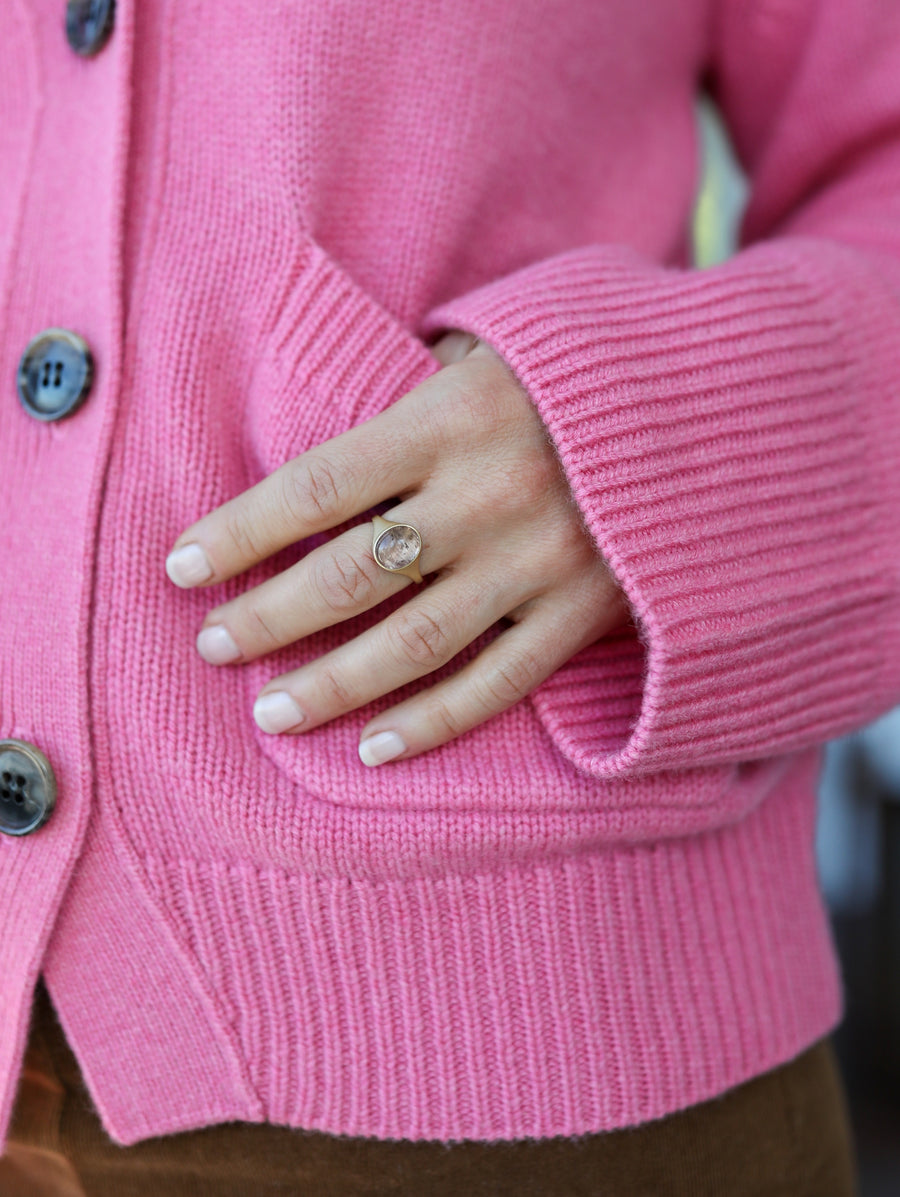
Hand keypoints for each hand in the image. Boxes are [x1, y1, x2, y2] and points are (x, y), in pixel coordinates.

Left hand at [164, 331, 628, 764]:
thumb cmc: (584, 366)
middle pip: (348, 573)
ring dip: (333, 683)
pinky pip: (498, 684)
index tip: (181, 567)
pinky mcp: (584, 613)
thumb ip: (416, 390)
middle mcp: (486, 496)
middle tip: (214, 646)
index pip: (313, 487)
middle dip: (266, 617)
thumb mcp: (496, 345)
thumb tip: (346, 446)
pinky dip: (433, 723)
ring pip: (412, 643)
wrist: (717, 406)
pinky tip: (375, 749)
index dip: (238, 533)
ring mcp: (539, 563)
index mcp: (451, 417)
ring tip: (272, 714)